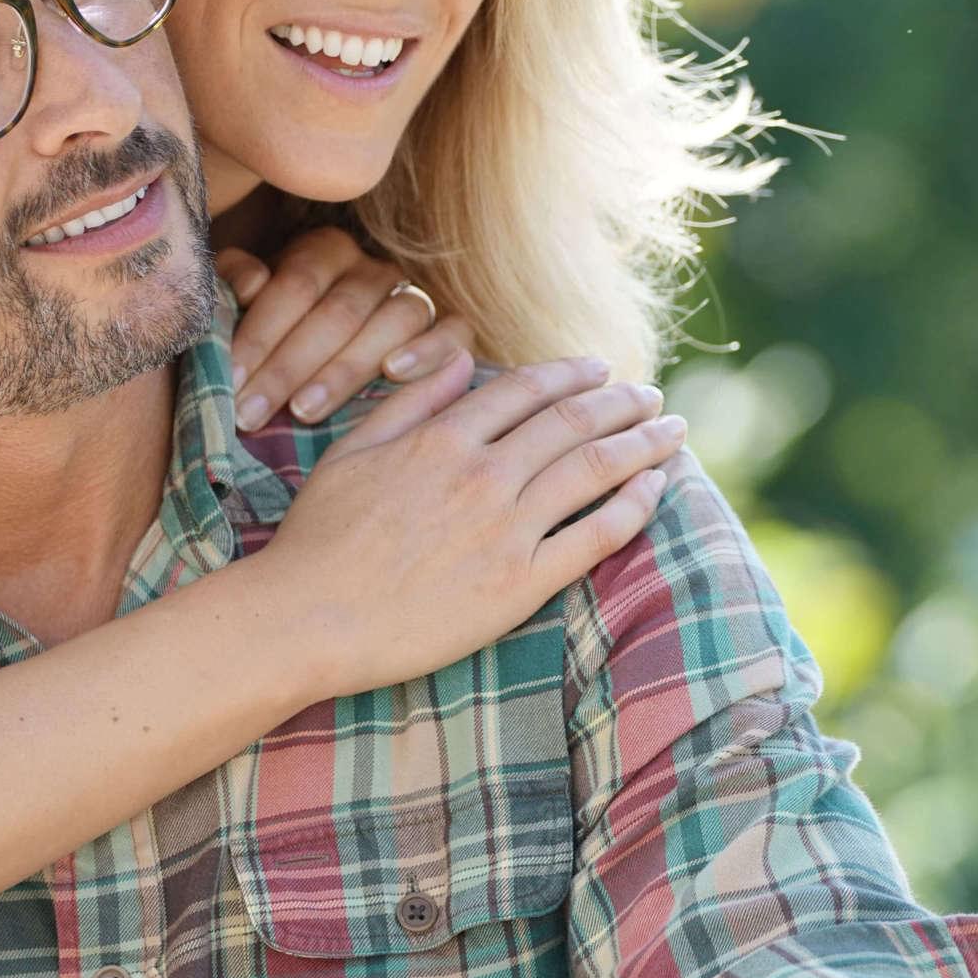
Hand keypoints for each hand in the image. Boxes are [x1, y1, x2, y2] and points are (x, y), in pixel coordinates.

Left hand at [219, 226, 472, 430]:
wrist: (339, 344)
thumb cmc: (286, 327)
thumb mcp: (251, 299)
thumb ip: (235, 281)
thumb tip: (252, 284)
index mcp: (326, 249)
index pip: (296, 285)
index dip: (261, 333)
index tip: (230, 380)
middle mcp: (374, 268)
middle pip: (338, 312)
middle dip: (289, 367)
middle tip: (251, 413)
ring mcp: (415, 295)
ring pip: (391, 324)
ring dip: (344, 370)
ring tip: (303, 411)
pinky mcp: (451, 325)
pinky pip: (452, 332)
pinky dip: (427, 351)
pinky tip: (394, 373)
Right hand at [251, 353, 686, 700]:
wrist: (306, 618)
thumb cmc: (318, 538)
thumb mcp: (353, 450)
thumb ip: (412, 400)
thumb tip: (460, 359)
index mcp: (443, 437)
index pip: (527, 390)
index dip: (572, 375)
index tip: (601, 371)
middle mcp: (483, 473)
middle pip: (572, 421)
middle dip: (621, 402)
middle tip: (652, 396)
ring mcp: (505, 528)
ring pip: (594, 469)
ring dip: (641, 444)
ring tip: (671, 431)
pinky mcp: (520, 584)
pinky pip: (594, 536)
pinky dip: (633, 506)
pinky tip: (656, 488)